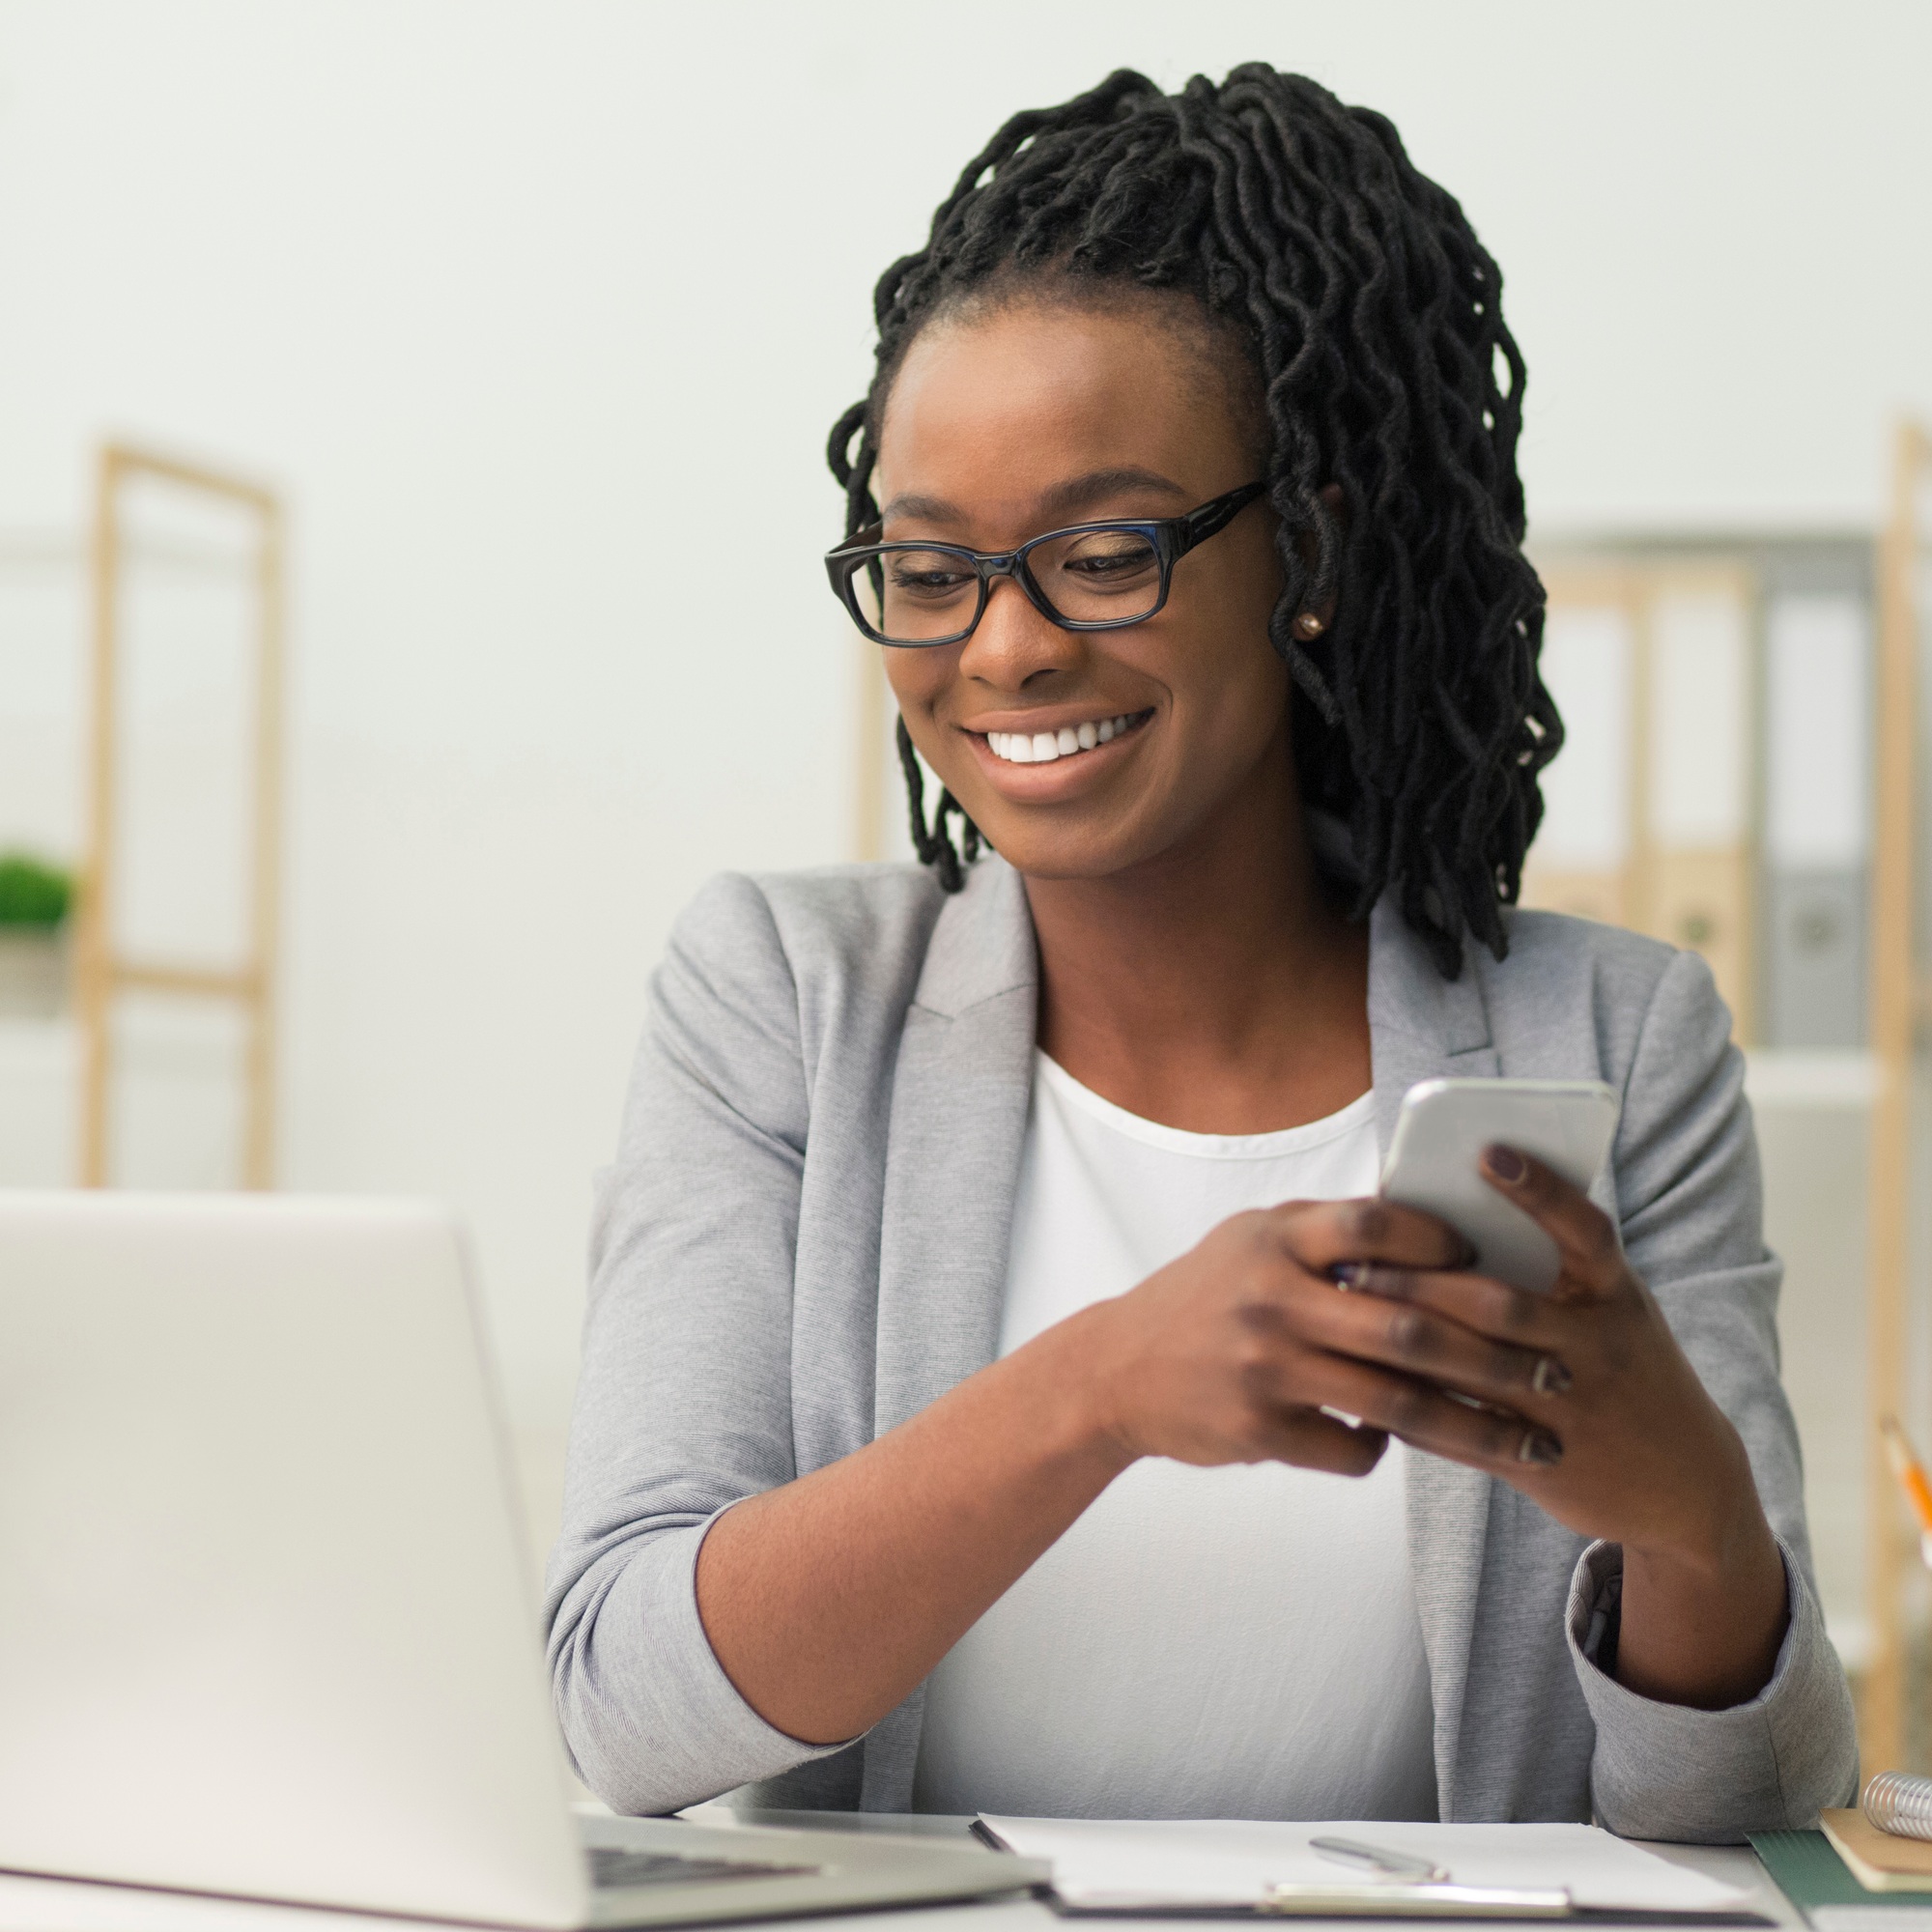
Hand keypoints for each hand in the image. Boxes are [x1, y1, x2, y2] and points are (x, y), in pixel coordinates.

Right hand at [1075, 1194, 1569, 1480]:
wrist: (1115, 1370)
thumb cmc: (1201, 1296)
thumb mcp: (1251, 1241)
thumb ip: (1325, 1233)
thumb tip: (1428, 1225)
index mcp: (1274, 1240)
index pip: (1374, 1226)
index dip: (1440, 1244)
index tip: (1492, 1265)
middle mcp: (1270, 1299)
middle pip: (1407, 1328)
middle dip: (1496, 1357)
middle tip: (1558, 1374)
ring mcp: (1263, 1368)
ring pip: (1395, 1404)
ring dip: (1475, 1427)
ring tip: (1531, 1440)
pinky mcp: (1258, 1430)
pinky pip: (1352, 1449)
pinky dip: (1385, 1448)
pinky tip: (1408, 1443)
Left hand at [1328, 1146, 1788, 1705]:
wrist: (1688, 1484)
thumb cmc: (1625, 1370)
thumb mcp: (1612, 1313)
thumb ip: (1554, 1272)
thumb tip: (1449, 1221)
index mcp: (1618, 1296)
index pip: (1585, 1231)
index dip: (1540, 1190)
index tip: (1487, 1151)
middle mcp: (1599, 1348)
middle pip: (1500, 1304)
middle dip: (1421, 1281)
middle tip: (1355, 1261)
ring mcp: (1572, 1409)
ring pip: (1474, 1368)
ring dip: (1404, 1338)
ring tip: (1348, 1313)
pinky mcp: (1544, 1462)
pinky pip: (1464, 1430)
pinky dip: (1413, 1404)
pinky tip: (1366, 1380)